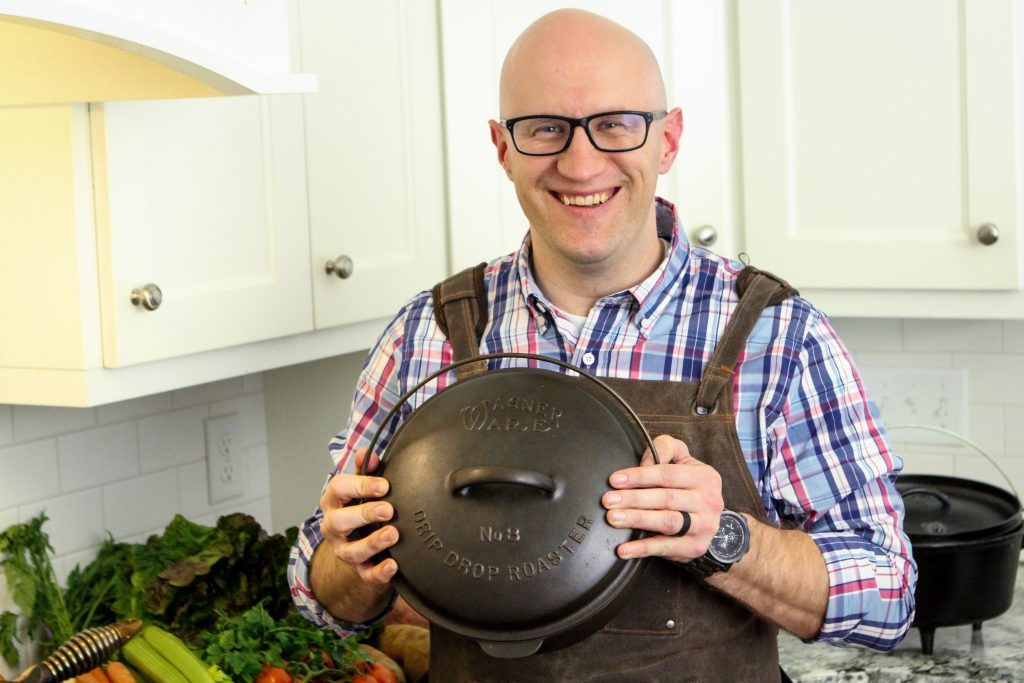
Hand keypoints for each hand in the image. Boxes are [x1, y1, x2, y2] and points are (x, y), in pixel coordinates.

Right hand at [319, 447, 398, 583]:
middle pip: (339, 522)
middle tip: (388, 510)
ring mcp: (343, 549)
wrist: (353, 537)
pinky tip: (393, 565)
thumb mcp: (359, 485)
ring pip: (352, 551)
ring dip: (373, 543)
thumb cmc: (358, 504)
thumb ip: (365, 469)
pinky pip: (365, 574)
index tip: (384, 486)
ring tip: (393, 534)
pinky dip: (378, 572)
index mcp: (333, 501)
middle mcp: (333, 526)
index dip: (361, 485)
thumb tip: (369, 454)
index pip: (339, 489)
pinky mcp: (357, 568)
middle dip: (364, 515)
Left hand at [601, 434, 723, 562]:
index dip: (639, 476)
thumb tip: (646, 460)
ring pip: (667, 522)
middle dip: (633, 498)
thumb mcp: (683, 460)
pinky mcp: (695, 547)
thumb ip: (666, 449)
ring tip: (614, 518)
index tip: (615, 480)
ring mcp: (704, 526)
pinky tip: (624, 549)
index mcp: (704, 477)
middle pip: (666, 498)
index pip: (667, 474)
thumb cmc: (688, 486)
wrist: (708, 519)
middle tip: (609, 501)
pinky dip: (643, 549)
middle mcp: (708, 501)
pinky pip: (666, 548)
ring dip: (637, 520)